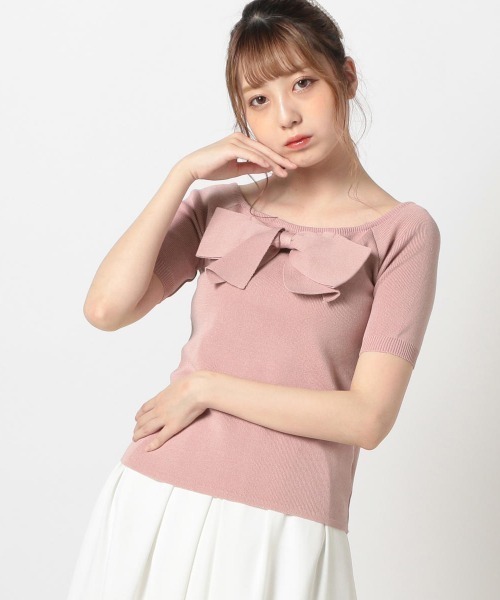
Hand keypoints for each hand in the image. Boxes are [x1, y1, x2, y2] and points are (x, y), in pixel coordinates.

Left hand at [132, 371, 209, 450]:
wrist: (197, 389)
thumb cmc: (190, 383)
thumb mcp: (175, 384)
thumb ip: (171, 391)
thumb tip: (174, 391)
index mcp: (159, 398)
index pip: (144, 408)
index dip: (139, 415)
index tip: (137, 419)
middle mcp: (158, 409)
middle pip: (142, 420)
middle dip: (137, 427)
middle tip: (135, 431)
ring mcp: (164, 418)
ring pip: (147, 429)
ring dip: (139, 435)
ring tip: (135, 439)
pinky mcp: (173, 426)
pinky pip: (161, 437)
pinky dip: (153, 444)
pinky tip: (147, 448)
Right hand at [179, 132, 297, 181]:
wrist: (194, 167)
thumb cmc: (213, 168)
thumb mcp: (237, 168)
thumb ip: (253, 166)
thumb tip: (269, 167)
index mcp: (242, 141)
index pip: (263, 150)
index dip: (277, 159)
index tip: (289, 168)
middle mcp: (240, 137)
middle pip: (265, 149)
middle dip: (281, 159)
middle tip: (295, 167)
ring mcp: (236, 140)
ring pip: (260, 152)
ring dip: (274, 162)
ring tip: (285, 171)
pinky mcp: (231, 147)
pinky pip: (250, 154)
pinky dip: (261, 160)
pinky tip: (271, 167)